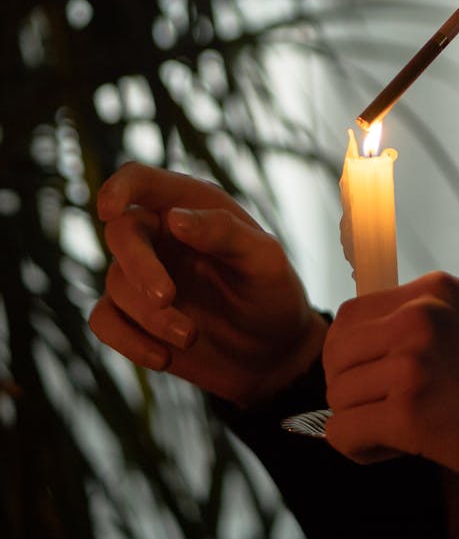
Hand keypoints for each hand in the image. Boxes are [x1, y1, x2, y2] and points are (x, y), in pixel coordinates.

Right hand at [89, 163, 327, 405]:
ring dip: (151, 316)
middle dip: (138, 266)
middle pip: (121, 233)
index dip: (120, 187)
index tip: (110, 209)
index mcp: (191, 207)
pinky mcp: (133, 318)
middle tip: (166, 298)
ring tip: (191, 337)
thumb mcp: (265, 261)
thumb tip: (174, 219)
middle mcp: (160, 236)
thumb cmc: (273, 295)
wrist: (273, 354)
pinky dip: (128, 341)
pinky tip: (163, 359)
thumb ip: (226, 233)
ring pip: (117, 284)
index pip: (141, 180)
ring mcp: (142, 277)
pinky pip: (104, 321)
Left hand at [322, 272, 458, 493]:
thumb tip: (362, 359)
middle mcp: (419, 316)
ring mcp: (412, 361)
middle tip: (382, 415)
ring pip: (337, 394)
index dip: (352, 357)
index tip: (375, 383)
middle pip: (336, 352)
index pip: (351, 315)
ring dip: (358, 422)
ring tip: (396, 438)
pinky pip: (343, 432)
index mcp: (435, 290)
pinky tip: (390, 452)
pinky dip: (356, 449)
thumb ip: (422, 329)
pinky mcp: (409, 411)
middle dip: (349, 389)